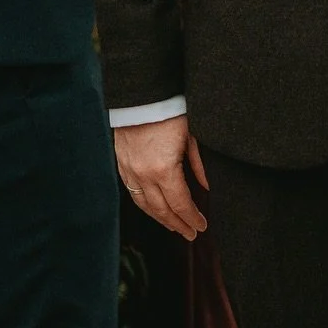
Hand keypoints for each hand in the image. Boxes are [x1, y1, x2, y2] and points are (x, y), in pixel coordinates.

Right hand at [116, 114, 207, 239]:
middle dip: (177, 224)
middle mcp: (143, 174)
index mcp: (163, 169)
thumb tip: (206, 188)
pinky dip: (145, 204)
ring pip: (144, 204)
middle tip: (190, 234)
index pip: (180, 204)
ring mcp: (129, 170)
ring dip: (160, 218)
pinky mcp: (121, 163)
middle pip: (161, 209)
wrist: (141, 93)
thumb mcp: (193, 137)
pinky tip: (154, 208)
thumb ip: (199, 165)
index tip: (201, 226)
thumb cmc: (171, 111)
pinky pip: (132, 192)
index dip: (191, 218)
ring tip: (174, 226)